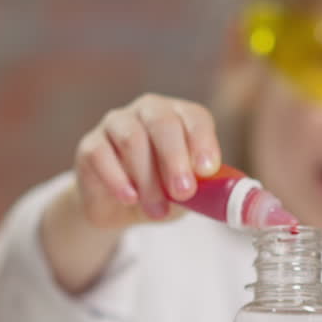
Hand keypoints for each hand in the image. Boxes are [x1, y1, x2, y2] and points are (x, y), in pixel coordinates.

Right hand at [72, 93, 220, 227]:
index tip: (206, 170)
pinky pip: (101, 155)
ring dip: (148, 178)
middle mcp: (148, 111)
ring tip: (157, 210)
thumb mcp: (189, 196)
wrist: (119, 208)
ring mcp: (116, 124)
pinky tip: (129, 199)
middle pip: (162, 122)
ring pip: (132, 138)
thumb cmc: (163, 193)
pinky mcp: (90, 145)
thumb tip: (231, 201)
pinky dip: (118, 179)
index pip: (194, 117)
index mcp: (180, 116)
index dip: (202, 141)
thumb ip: (207, 192)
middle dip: (175, 159)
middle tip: (183, 191)